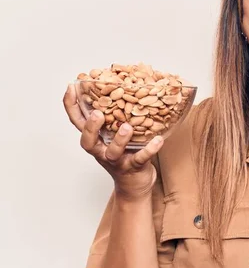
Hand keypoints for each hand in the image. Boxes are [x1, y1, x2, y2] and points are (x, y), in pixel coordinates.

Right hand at [63, 84, 163, 199]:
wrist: (135, 184)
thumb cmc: (126, 152)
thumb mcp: (117, 133)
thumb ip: (118, 114)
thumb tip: (126, 83)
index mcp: (97, 139)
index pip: (78, 123)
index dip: (71, 107)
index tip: (71, 87)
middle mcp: (102, 150)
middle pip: (88, 142)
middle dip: (91, 128)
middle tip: (97, 113)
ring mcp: (117, 161)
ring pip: (113, 152)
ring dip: (119, 139)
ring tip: (127, 127)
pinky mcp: (133, 168)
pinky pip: (141, 159)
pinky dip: (149, 150)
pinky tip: (158, 140)